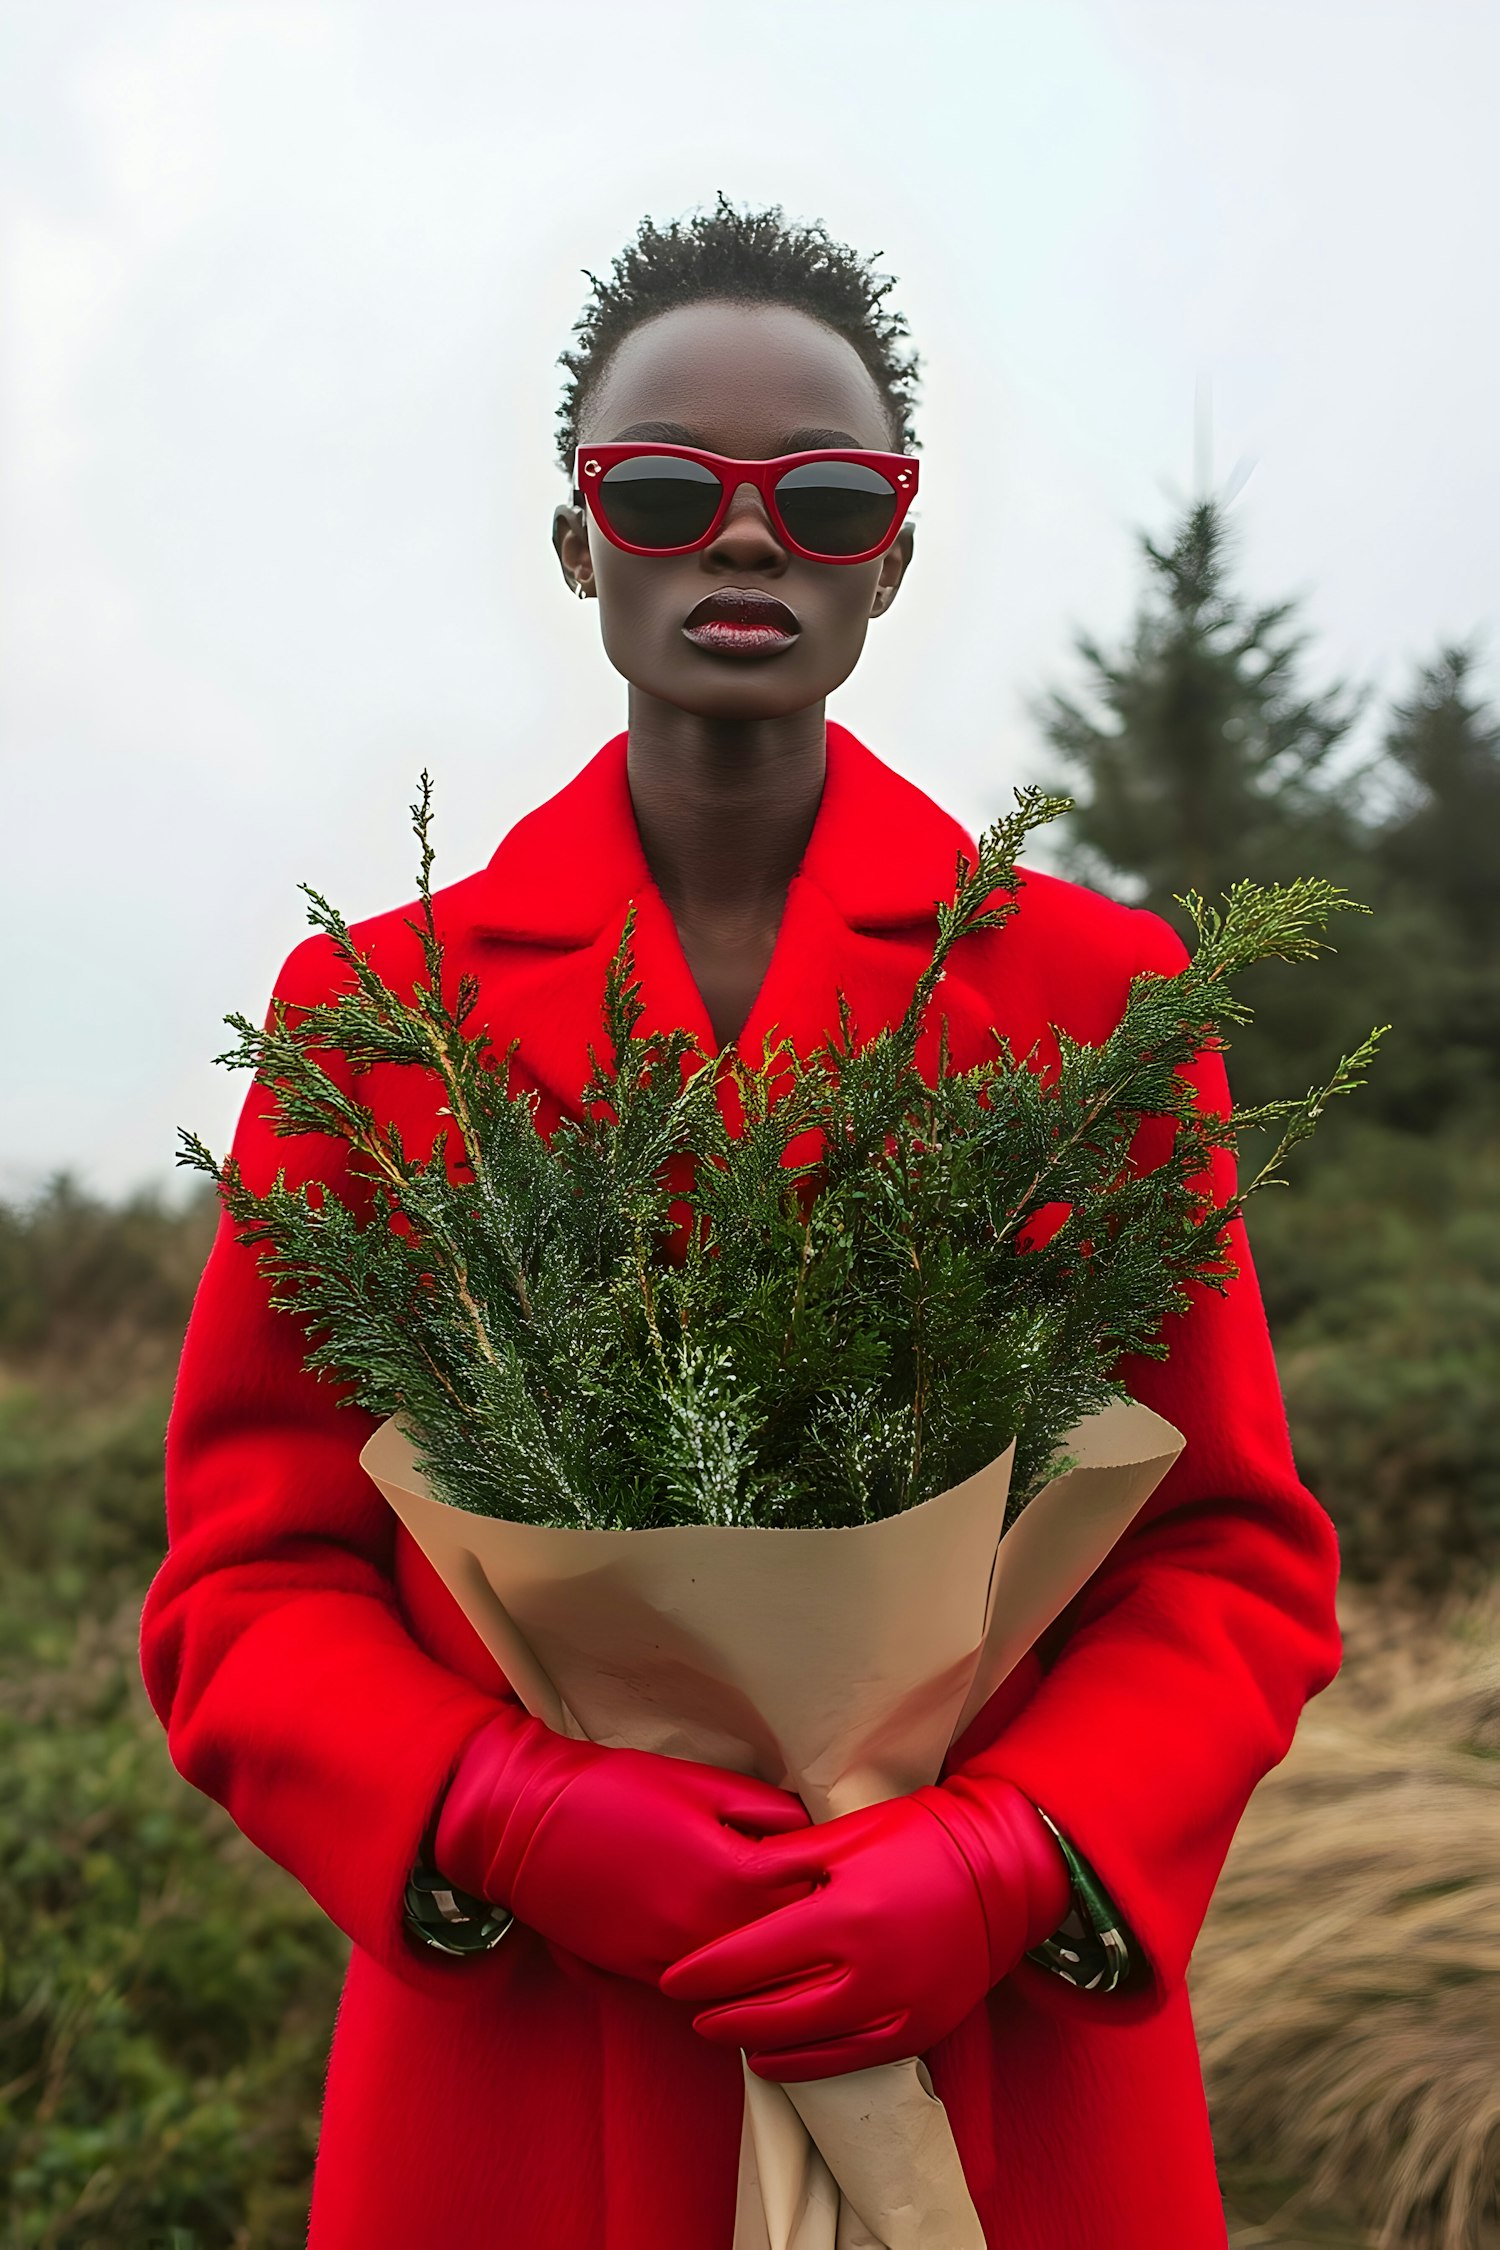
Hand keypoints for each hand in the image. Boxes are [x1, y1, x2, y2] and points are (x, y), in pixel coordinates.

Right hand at [433, 1709, 812, 1983]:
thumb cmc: (615, 1792)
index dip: (837, 1882)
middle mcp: (711, 1930)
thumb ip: (763, 1809)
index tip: (858, 1873)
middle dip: (818, 1931)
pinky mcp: (644, 1978)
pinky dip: (731, 1982)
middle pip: (791, 1949)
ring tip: (804, 1947)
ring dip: (778, 1966)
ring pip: (751, 1983)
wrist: (528, 1828)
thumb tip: (809, 1828)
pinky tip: (745, 1964)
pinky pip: (706, 1991)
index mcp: (732, 1875)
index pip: (813, 1895)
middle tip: (843, 1915)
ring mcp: (676, 1961)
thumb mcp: (699, 1782)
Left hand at [660, 1778, 1070, 2078]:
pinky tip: (769, 2058)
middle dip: (720, 2013)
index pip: (752, 1955)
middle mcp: (868, 1969)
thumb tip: (730, 1876)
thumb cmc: (919, 1838)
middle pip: (771, 2008)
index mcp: (844, 1912)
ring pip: (804, 2042)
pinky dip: (801, 2065)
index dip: (705, 1971)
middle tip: (685, 2009)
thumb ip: (787, 1861)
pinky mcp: (917, 2029)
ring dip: (753, 2040)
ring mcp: (896, 2005)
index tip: (672, 1977)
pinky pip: (846, 2061)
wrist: (1003, 1871)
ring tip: (720, 2030)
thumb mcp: (848, 1832)